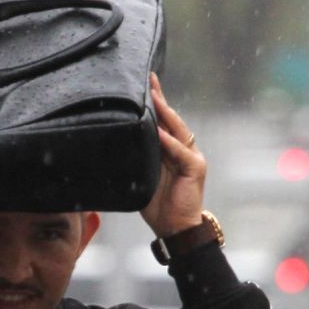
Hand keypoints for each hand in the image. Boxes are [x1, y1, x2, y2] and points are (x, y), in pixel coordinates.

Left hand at [141, 73, 205, 237]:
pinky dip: (170, 142)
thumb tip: (113, 144)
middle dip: (161, 99)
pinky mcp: (195, 169)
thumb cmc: (158, 205)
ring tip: (154, 98)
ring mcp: (191, 157)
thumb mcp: (141, 177)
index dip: (155, 103)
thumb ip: (136, 159)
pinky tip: (160, 132)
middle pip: (172, 119)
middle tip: (149, 79)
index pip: (163, 122)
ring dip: (166, 114)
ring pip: (178, 130)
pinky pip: (182, 151)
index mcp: (170, 150)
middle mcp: (183, 149)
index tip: (145, 83)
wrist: (175, 229)